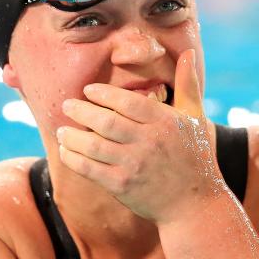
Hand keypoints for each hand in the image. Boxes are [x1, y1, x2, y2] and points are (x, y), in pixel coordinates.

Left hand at [57, 49, 224, 222]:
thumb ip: (187, 85)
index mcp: (165, 122)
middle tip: (66, 104)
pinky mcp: (122, 186)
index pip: (128, 102)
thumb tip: (188, 54)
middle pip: (106, 122)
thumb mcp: (195, 118)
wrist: (195, 204)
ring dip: (73, 136)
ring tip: (62, 130)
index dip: (104, 94)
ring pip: (94, 146)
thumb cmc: (196, 157)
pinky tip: (66, 151)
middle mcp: (148, 142)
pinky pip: (90, 169)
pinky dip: (74, 159)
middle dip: (81, 111)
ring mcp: (134, 165)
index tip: (88, 90)